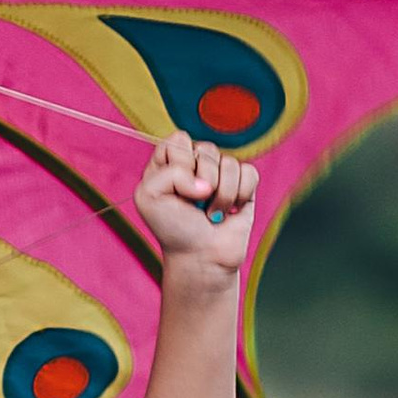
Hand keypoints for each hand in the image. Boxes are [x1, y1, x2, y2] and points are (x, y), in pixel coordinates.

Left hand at [135, 131, 257, 275]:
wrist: (201, 258)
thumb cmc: (173, 230)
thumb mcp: (148, 198)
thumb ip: (168, 174)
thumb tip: (206, 182)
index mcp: (169, 162)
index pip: (179, 139)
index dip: (181, 163)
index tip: (175, 190)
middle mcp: (195, 164)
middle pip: (207, 149)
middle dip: (203, 182)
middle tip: (195, 206)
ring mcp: (220, 173)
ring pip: (230, 162)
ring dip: (222, 195)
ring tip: (211, 213)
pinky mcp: (243, 185)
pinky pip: (249, 172)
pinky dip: (241, 194)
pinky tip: (231, 210)